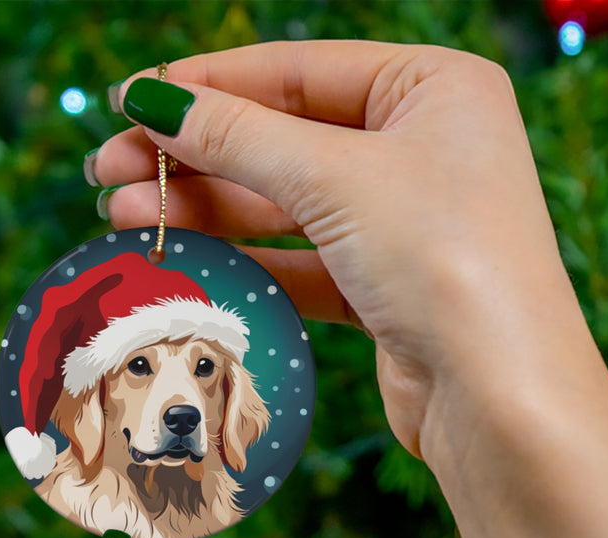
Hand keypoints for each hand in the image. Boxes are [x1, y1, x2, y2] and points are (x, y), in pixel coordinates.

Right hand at [91, 40, 577, 464]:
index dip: (208, 85)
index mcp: (435, 88)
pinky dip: (247, 261)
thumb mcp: (336, 178)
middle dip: (196, 156)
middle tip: (108, 171)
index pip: (299, 71)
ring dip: (209, 210)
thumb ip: (239, 137)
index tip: (129, 101)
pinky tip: (186, 260)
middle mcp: (426, 148)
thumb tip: (153, 100)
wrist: (499, 397)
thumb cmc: (444, 260)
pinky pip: (304, 262)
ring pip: (289, 205)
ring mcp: (408, 223)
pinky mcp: (389, 289)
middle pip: (286, 138)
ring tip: (125, 216)